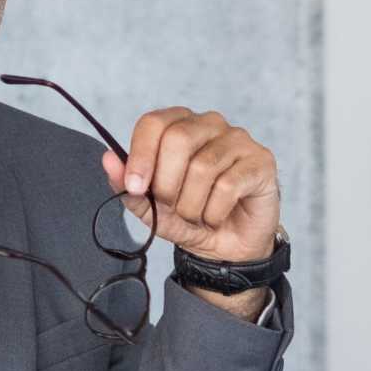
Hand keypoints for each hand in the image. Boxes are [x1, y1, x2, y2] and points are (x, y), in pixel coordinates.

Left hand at [105, 107, 281, 309]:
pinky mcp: (261, 161)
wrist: (227, 247)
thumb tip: (108, 159)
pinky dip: (214, 211)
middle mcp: (210, 124)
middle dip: (167, 183)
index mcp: (179, 125)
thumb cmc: (190, 217)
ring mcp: (238, 140)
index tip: (136, 186)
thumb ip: (128, 184)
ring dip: (192, 204)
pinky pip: (228, 185)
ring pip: (203, 167)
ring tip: (196, 216)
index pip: (154, 123)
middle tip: (171, 206)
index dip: (141, 155)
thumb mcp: (151, 206)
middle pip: (178, 138)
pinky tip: (216, 216)